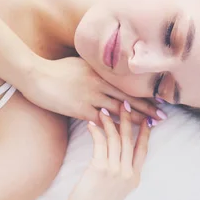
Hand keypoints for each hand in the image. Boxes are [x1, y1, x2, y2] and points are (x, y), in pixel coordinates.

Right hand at [22, 55, 160, 124]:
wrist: (36, 76)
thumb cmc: (56, 69)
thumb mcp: (80, 63)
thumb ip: (95, 68)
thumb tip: (106, 70)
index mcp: (101, 72)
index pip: (127, 84)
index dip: (143, 94)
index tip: (158, 100)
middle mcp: (100, 84)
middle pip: (128, 99)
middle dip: (147, 109)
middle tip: (162, 118)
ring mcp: (91, 97)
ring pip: (119, 112)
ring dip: (135, 121)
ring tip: (149, 127)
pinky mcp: (80, 109)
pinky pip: (101, 122)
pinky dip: (114, 128)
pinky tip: (124, 136)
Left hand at [62, 103, 150, 199]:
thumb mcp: (112, 192)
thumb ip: (117, 176)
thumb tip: (113, 158)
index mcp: (134, 179)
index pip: (143, 150)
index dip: (144, 132)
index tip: (145, 118)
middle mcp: (128, 174)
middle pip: (131, 140)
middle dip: (129, 119)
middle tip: (125, 103)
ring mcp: (115, 171)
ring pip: (116, 139)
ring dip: (110, 121)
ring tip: (105, 109)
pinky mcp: (100, 168)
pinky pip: (100, 143)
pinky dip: (96, 130)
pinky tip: (92, 123)